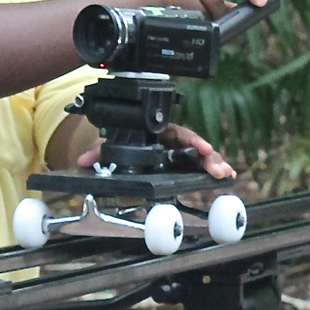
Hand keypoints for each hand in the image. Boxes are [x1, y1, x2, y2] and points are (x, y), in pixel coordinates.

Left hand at [77, 123, 235, 179]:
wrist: (123, 149)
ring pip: (199, 158)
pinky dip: (212, 170)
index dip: (192, 139)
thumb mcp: (111, 144)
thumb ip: (99, 151)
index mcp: (159, 132)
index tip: (203, 147)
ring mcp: (179, 155)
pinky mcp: (181, 167)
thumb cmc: (122, 142)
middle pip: (194, 146)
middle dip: (207, 156)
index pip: (179, 133)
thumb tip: (83, 160)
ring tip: (224, 174)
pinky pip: (198, 168)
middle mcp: (172, 142)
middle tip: (216, 168)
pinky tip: (226, 177)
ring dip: (213, 164)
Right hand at [131, 0, 273, 18]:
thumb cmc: (162, 3)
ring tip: (180, 18)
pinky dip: (188, 24)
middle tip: (203, 23)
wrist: (128, 8)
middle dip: (214, 17)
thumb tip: (245, 9)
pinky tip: (174, 20)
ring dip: (199, 22)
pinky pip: (192, 17)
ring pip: (204, 11)